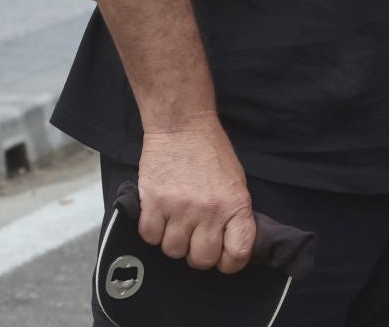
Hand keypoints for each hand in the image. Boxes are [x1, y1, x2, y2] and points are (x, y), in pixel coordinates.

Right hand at [137, 119, 256, 273]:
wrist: (183, 127)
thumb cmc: (211, 153)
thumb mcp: (235, 183)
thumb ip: (233, 214)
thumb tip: (227, 245)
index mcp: (235, 204)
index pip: (238, 253)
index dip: (229, 262)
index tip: (222, 258)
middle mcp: (209, 210)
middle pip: (201, 259)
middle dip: (197, 253)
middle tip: (194, 238)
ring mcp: (180, 208)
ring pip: (172, 250)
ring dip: (173, 241)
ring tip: (176, 221)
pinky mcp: (153, 202)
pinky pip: (149, 237)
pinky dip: (153, 230)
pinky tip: (159, 214)